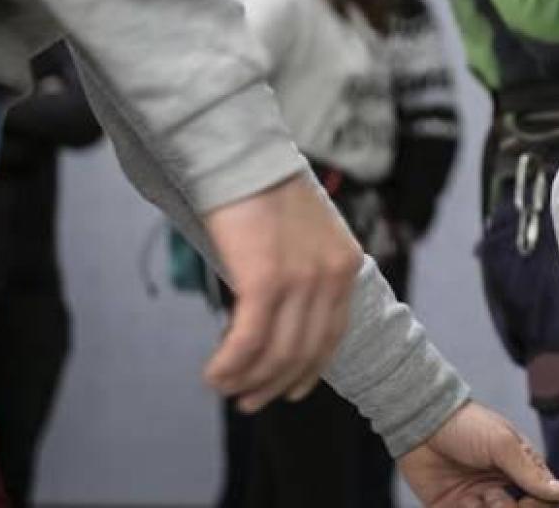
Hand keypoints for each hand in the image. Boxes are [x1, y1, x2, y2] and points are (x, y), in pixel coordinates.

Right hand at [201, 174, 362, 410]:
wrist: (242, 156)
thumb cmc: (263, 192)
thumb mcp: (302, 235)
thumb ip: (302, 274)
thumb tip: (277, 318)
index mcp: (346, 265)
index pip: (332, 335)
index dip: (309, 371)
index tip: (288, 391)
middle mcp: (332, 276)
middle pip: (304, 352)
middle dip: (274, 384)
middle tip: (247, 402)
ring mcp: (302, 279)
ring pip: (276, 353)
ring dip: (247, 379)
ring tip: (223, 388)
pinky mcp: (266, 280)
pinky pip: (249, 341)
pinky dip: (229, 365)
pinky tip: (213, 374)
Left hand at [398, 401, 558, 505]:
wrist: (420, 424)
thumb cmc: (467, 425)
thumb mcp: (502, 444)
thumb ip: (530, 472)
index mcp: (521, 470)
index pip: (545, 499)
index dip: (540, 506)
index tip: (526, 501)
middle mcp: (503, 488)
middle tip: (495, 499)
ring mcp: (479, 501)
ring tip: (473, 498)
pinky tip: (461, 501)